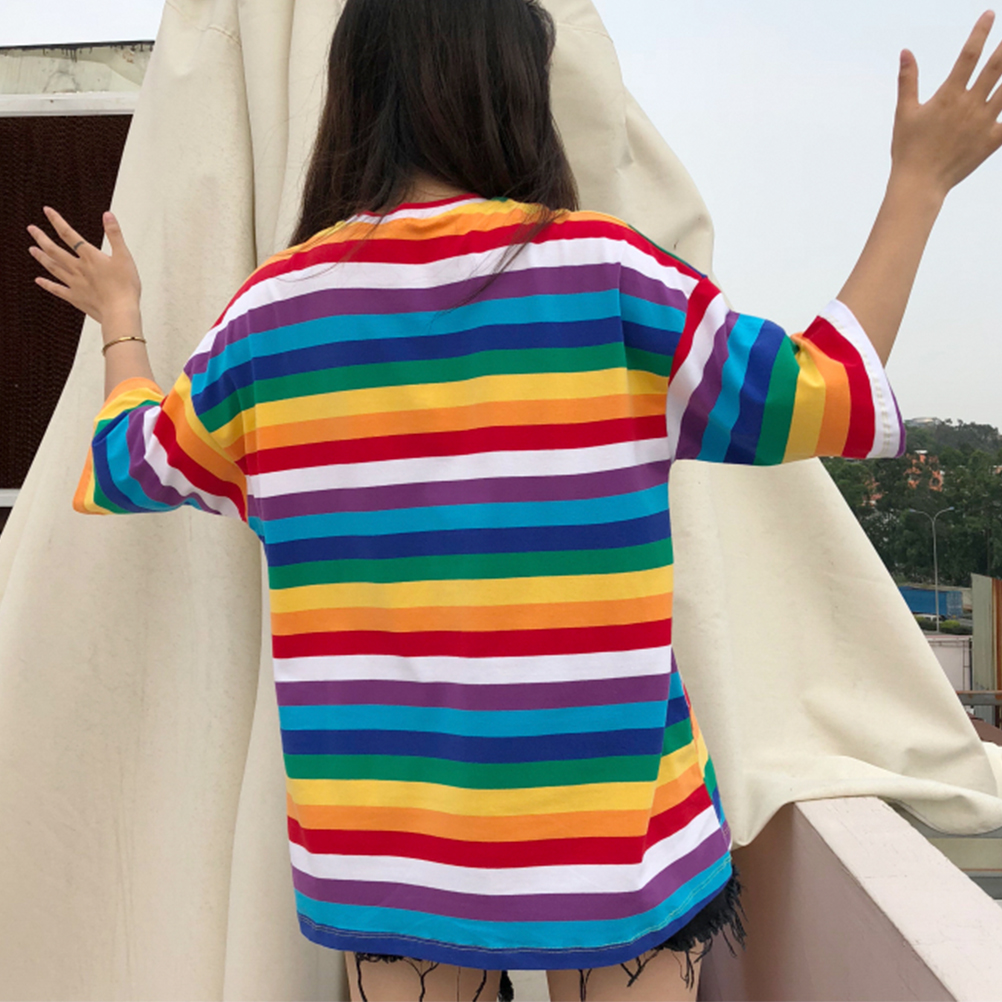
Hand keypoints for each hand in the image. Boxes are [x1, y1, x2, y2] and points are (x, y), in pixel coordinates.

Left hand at [27, 207, 140, 324]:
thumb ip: (115, 235)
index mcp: (90, 257)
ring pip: (54, 267)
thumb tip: (107, 215)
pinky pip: (57, 290)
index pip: (69, 235)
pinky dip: (47, 284)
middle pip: (55, 250)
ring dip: (42, 257)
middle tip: (31, 229)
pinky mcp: (76, 298)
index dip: (57, 221)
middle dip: (42, 238)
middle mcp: (78, 268)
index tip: (47, 211)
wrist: (119, 311)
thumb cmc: (125, 286)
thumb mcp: (124, 256)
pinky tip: (38, 280)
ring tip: (32, 249)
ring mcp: (75, 283)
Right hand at [892, 11, 1001, 196]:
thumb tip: (906, 52)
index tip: (989, 14)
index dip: (980, 32)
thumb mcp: (904, 113)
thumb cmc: (908, 149)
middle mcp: (969, 106)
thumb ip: (908, 80)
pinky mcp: (991, 141)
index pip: (968, 55)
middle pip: (996, 67)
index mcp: (948, 96)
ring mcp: (983, 123)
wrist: (919, 184)